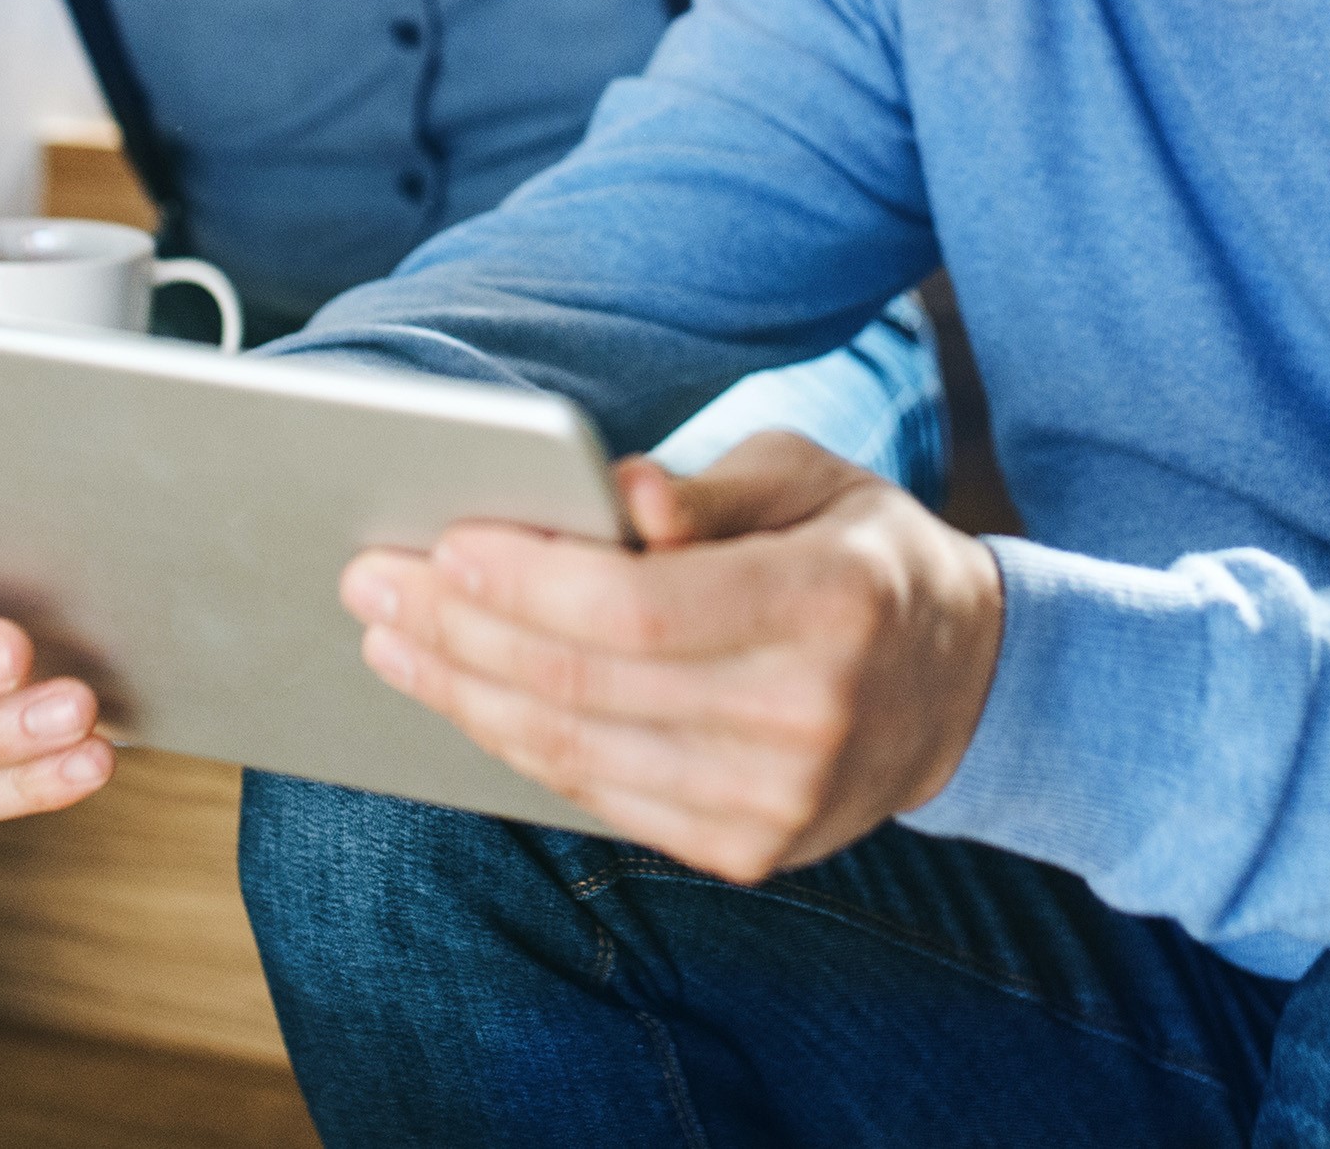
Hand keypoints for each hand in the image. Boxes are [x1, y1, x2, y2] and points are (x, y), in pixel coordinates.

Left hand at [337, 431, 1004, 882]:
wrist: (959, 687)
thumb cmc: (859, 552)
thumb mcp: (811, 479)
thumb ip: (710, 488)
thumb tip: (615, 488)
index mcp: (832, 605)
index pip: (644, 606)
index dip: (531, 580)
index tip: (441, 542)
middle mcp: (808, 719)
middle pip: (589, 683)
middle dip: (460, 630)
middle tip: (370, 581)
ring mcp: (777, 804)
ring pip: (576, 752)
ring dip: (463, 692)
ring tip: (389, 637)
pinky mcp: (745, 851)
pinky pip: (598, 794)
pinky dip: (516, 742)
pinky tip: (461, 692)